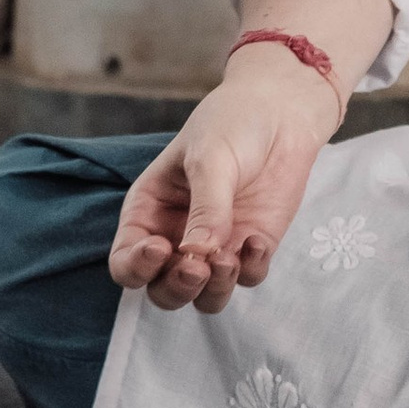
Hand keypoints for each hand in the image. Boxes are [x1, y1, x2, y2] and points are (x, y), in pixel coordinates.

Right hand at [109, 54, 340, 313]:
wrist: (283, 111)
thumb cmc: (232, 123)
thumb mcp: (209, 157)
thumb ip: (205, 208)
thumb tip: (197, 256)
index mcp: (149, 211)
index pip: (126, 260)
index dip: (136, 266)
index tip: (160, 248)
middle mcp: (177, 236)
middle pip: (162, 290)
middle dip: (177, 287)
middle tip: (197, 268)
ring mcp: (216, 246)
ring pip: (204, 296)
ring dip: (213, 289)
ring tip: (228, 258)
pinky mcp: (252, 247)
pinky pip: (247, 278)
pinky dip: (250, 269)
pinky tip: (256, 240)